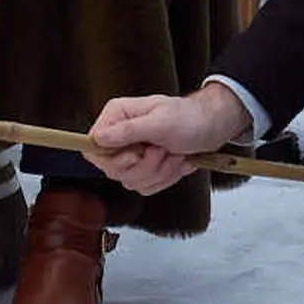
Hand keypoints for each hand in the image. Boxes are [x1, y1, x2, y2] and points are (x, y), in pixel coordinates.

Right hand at [88, 86, 254, 194]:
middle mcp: (120, 136)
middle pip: (112, 169)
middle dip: (144, 166)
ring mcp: (132, 154)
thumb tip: (98, 138)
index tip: (134, 155)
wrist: (210, 128)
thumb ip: (127, 131)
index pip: (94, 146)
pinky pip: (145, 186)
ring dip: (158, 172)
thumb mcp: (159, 122)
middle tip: (161, 150)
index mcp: (118, 116)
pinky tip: (174, 162)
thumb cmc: (189, 117)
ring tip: (172, 154)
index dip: (112, 158)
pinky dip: (165, 178)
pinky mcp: (144, 168)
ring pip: (130, 181)